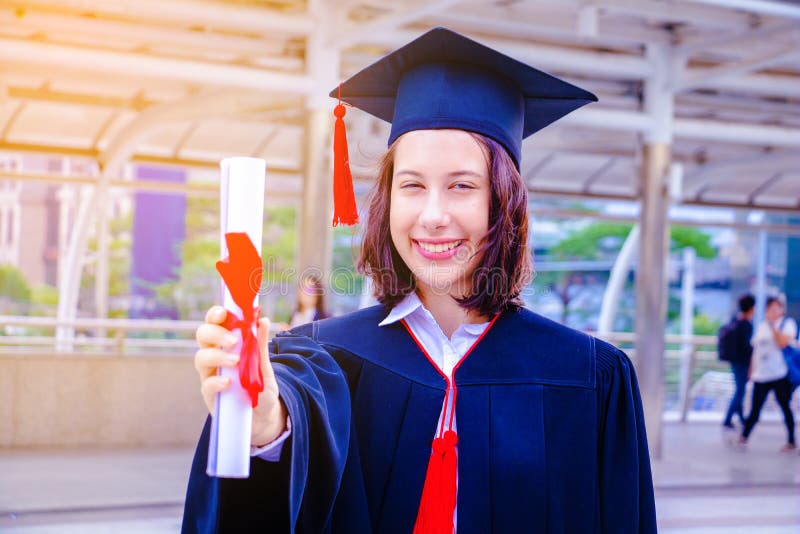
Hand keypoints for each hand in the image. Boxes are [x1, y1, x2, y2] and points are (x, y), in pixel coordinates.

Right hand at [194, 305, 287, 446]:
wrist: (263, 417)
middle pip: (203, 336)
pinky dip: (216, 382)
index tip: (223, 312)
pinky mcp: (210, 394)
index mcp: (226, 344)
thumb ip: (260, 344)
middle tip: (232, 340)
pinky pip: (206, 384)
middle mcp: (214, 356)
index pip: (215, 323)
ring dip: (217, 356)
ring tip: (235, 361)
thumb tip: (263, 319)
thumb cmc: (261, 387)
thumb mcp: (265, 365)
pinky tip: (228, 383)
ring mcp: (210, 375)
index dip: (215, 315)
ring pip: (200, 358)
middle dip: (215, 334)